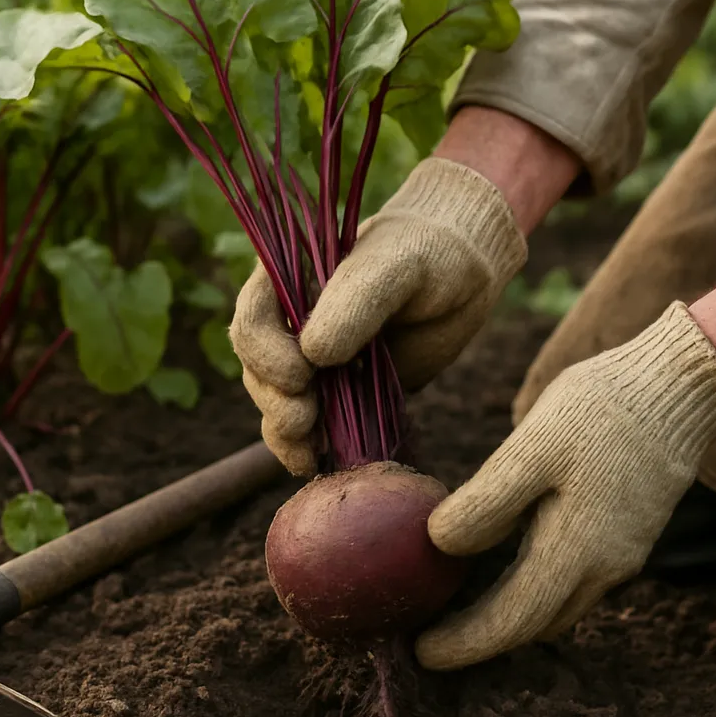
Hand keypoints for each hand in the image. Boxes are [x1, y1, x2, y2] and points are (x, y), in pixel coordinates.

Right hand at [230, 155, 527, 474]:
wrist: (463, 274)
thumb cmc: (429, 254)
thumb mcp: (398, 266)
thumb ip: (357, 301)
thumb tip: (313, 353)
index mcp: (290, 278)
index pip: (252, 317)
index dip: (264, 353)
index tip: (299, 374)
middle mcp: (291, 321)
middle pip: (257, 368)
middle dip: (274, 401)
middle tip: (305, 421)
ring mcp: (312, 360)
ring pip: (275, 402)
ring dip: (284, 432)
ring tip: (308, 453)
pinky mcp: (338, 392)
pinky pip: (307, 425)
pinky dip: (305, 447)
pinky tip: (315, 462)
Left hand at [415, 302, 715, 670]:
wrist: (680, 386)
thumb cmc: (601, 409)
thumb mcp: (532, 447)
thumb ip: (488, 501)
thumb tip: (441, 543)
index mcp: (579, 550)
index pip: (513, 620)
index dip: (465, 642)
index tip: (420, 653)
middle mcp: (604, 566)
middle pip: (533, 624)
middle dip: (481, 639)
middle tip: (429, 638)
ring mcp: (621, 553)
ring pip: (555, 606)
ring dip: (508, 617)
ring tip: (459, 609)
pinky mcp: (626, 534)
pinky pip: (572, 581)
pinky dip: (532, 590)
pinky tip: (505, 567)